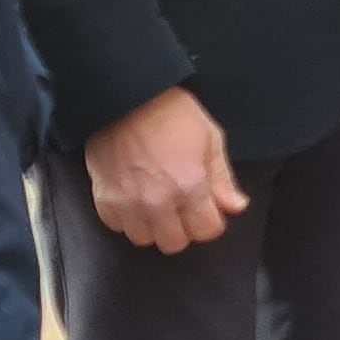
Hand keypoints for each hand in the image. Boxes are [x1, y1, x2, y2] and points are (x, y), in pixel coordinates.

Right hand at [85, 86, 246, 252]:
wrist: (125, 97)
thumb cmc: (171, 112)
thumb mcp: (209, 138)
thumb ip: (223, 178)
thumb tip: (236, 207)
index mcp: (189, 186)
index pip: (207, 231)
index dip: (211, 221)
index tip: (207, 209)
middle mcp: (158, 202)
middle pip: (175, 243)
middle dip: (183, 228)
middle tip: (181, 206)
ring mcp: (127, 203)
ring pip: (144, 240)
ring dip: (154, 226)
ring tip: (156, 203)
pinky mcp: (104, 200)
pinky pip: (118, 227)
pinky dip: (127, 218)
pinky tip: (134, 198)